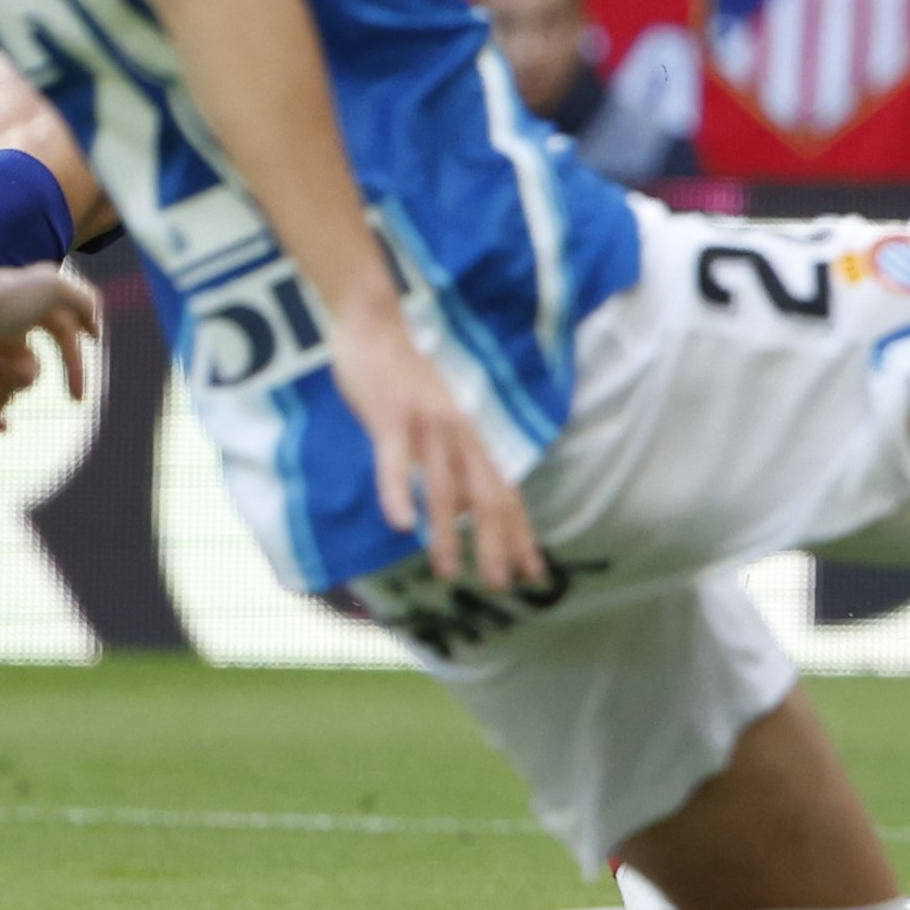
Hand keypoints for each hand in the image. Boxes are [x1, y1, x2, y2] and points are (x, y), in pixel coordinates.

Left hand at [0, 260, 99, 428]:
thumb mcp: (53, 289)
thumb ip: (83, 302)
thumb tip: (94, 329)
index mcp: (25, 310)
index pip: (61, 340)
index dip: (74, 367)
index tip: (78, 399)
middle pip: (28, 374)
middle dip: (22, 376)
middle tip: (6, 364)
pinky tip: (2, 426)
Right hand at [331, 312, 544, 592]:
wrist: (376, 324)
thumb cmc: (404, 380)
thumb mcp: (439, 422)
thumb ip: (454, 461)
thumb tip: (468, 508)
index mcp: (471, 438)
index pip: (506, 494)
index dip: (521, 535)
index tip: (534, 572)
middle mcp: (458, 435)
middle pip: (486, 497)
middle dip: (496, 544)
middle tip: (500, 585)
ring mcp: (426, 427)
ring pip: (443, 488)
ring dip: (447, 533)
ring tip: (447, 572)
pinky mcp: (391, 419)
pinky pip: (396, 462)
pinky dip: (400, 493)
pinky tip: (401, 524)